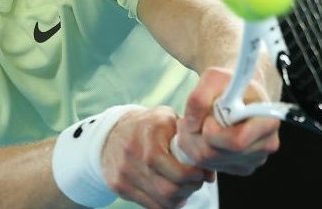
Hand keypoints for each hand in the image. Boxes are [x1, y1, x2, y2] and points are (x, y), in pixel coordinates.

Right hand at [100, 106, 214, 208]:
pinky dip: (164, 203)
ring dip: (179, 198)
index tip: (199, 172)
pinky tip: (168, 192)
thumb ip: (190, 141)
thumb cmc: (149, 125)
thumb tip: (209, 172)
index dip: (194, 177)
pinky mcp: (118, 186)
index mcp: (150, 135)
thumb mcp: (169, 120)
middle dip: (189, 189)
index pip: (177, 171)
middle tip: (194, 182)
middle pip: (170, 190)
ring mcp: (124, 172)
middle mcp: (134, 154)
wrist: (111, 131)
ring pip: (162, 201)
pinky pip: (150, 206)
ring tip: (182, 187)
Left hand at [175, 67, 280, 175]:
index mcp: (268, 121)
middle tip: (191, 119)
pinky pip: (210, 166)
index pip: (236, 141)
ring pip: (209, 162)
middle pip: (217, 154)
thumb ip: (199, 98)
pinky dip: (198, 150)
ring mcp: (254, 159)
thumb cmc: (229, 82)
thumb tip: (192, 125)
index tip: (208, 116)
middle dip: (195, 136)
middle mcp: (266, 145)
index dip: (212, 132)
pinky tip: (203, 134)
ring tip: (196, 123)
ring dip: (192, 142)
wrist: (238, 91)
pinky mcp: (240, 166)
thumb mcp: (213, 77)